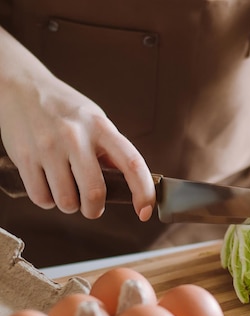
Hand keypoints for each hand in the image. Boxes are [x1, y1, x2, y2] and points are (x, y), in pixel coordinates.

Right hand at [0, 33, 154, 220]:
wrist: (20, 86)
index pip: (132, 163)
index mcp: (101, 127)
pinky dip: (47, 201)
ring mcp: (48, 147)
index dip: (143, 192)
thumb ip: (111, 151)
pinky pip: (41, 197)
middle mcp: (75, 137)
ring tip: (67, 192)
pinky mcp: (24, 157)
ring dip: (69, 206)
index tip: (145, 212)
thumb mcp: (95, 121)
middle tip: (92, 208)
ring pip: (66, 201)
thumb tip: (130, 184)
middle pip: (94, 191)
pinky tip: (48, 186)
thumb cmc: (65, 109)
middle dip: (95, 209)